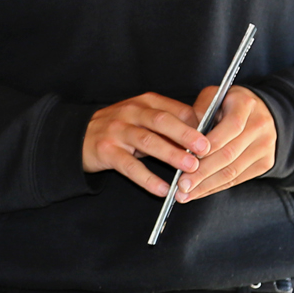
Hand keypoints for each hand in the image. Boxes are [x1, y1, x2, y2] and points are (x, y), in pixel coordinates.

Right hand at [82, 93, 210, 196]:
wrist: (79, 136)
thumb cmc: (121, 128)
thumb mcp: (143, 119)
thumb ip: (169, 124)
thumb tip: (204, 137)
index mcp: (145, 102)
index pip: (175, 109)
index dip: (196, 122)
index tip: (214, 135)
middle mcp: (131, 112)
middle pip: (161, 121)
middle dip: (185, 134)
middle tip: (206, 148)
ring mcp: (117, 131)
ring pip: (147, 141)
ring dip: (170, 154)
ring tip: (190, 167)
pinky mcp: (106, 151)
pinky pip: (129, 166)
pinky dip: (147, 178)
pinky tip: (162, 189)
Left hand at [172, 86, 277, 202]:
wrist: (261, 111)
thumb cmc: (228, 104)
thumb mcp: (212, 97)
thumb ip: (198, 112)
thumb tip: (184, 139)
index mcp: (245, 104)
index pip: (229, 128)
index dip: (207, 146)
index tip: (185, 160)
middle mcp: (259, 126)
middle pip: (229, 154)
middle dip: (202, 173)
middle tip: (180, 186)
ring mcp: (265, 147)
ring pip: (233, 171)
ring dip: (206, 186)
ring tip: (185, 195)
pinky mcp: (265, 163)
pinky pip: (237, 179)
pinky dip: (216, 187)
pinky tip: (199, 192)